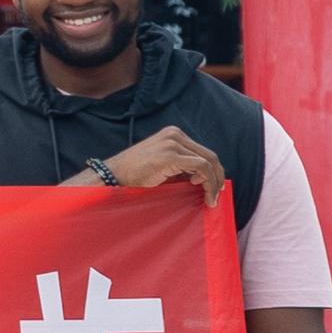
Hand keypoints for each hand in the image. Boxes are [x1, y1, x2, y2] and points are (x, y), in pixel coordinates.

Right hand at [89, 128, 225, 192]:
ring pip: (208, 162)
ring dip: (214, 182)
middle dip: (217, 177)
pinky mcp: (171, 155)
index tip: (214, 187)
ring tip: (211, 199)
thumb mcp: (163, 166)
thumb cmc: (135, 174)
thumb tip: (204, 178)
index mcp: (173, 134)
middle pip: (209, 155)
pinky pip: (201, 168)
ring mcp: (173, 143)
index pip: (203, 151)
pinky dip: (208, 182)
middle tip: (217, 195)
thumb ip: (182, 166)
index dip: (213, 171)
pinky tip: (204, 194)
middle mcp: (175, 135)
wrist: (114, 175)